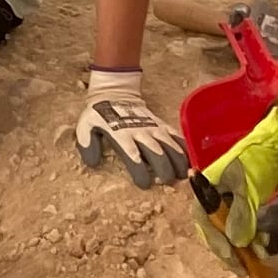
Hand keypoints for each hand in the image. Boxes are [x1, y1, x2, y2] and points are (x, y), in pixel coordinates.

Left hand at [72, 71, 187, 190]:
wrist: (115, 93)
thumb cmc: (99, 115)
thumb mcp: (86, 126)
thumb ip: (87, 144)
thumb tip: (93, 163)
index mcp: (122, 135)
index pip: (132, 154)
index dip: (139, 170)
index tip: (144, 184)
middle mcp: (140, 132)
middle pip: (156, 151)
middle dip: (163, 168)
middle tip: (168, 182)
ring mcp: (153, 127)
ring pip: (169, 144)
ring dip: (178, 160)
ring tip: (184, 175)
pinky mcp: (161, 124)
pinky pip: (176, 136)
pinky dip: (184, 148)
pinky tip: (191, 160)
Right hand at [187, 96, 277, 270]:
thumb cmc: (258, 159)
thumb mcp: (248, 186)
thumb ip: (241, 215)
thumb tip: (236, 243)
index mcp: (206, 188)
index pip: (204, 221)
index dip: (216, 242)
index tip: (232, 257)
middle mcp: (213, 197)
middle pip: (215, 230)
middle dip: (230, 249)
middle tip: (245, 267)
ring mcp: (227, 201)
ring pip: (229, 231)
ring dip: (243, 246)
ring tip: (260, 254)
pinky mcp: (242, 204)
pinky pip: (242, 227)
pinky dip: (251, 237)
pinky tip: (263, 243)